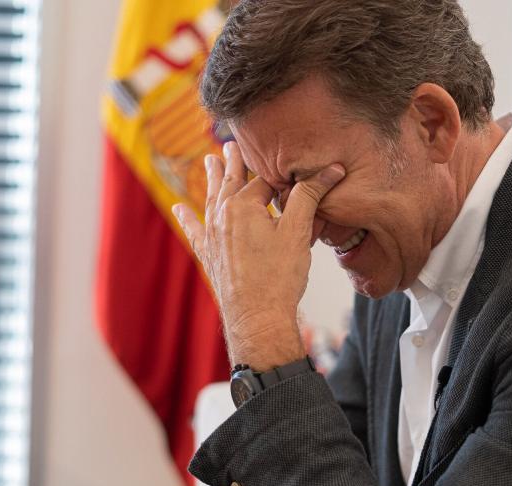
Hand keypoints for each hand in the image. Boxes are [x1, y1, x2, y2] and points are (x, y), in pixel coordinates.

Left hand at [174, 141, 344, 369]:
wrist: (257, 317)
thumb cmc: (280, 277)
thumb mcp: (298, 231)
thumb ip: (310, 195)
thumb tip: (331, 168)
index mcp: (244, 204)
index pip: (264, 179)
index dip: (279, 173)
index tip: (287, 162)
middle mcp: (223, 215)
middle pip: (231, 181)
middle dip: (234, 161)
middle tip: (231, 143)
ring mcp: (212, 235)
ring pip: (211, 199)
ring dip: (211, 179)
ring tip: (209, 160)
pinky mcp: (208, 255)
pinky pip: (194, 230)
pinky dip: (186, 218)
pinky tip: (179, 208)